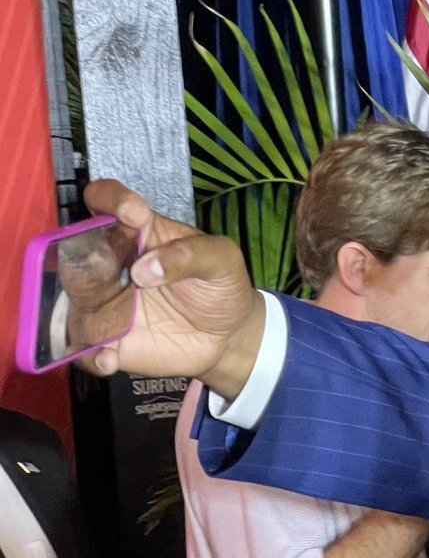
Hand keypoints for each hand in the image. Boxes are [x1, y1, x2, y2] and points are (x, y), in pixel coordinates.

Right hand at [81, 180, 264, 397]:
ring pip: (72, 298)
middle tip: (106, 267)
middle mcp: (111, 262)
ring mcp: (104, 301)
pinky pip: (83, 347)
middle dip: (84, 255)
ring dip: (80, 306)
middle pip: (78, 249)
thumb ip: (191, 254)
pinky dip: (90, 354)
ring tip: (106, 322)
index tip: (131, 212)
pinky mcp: (107, 338)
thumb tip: (146, 268)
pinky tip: (108, 358)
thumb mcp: (222, 260)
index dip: (111, 200)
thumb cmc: (220, 286)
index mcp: (137, 231)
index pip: (108, 202)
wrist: (228, 335)